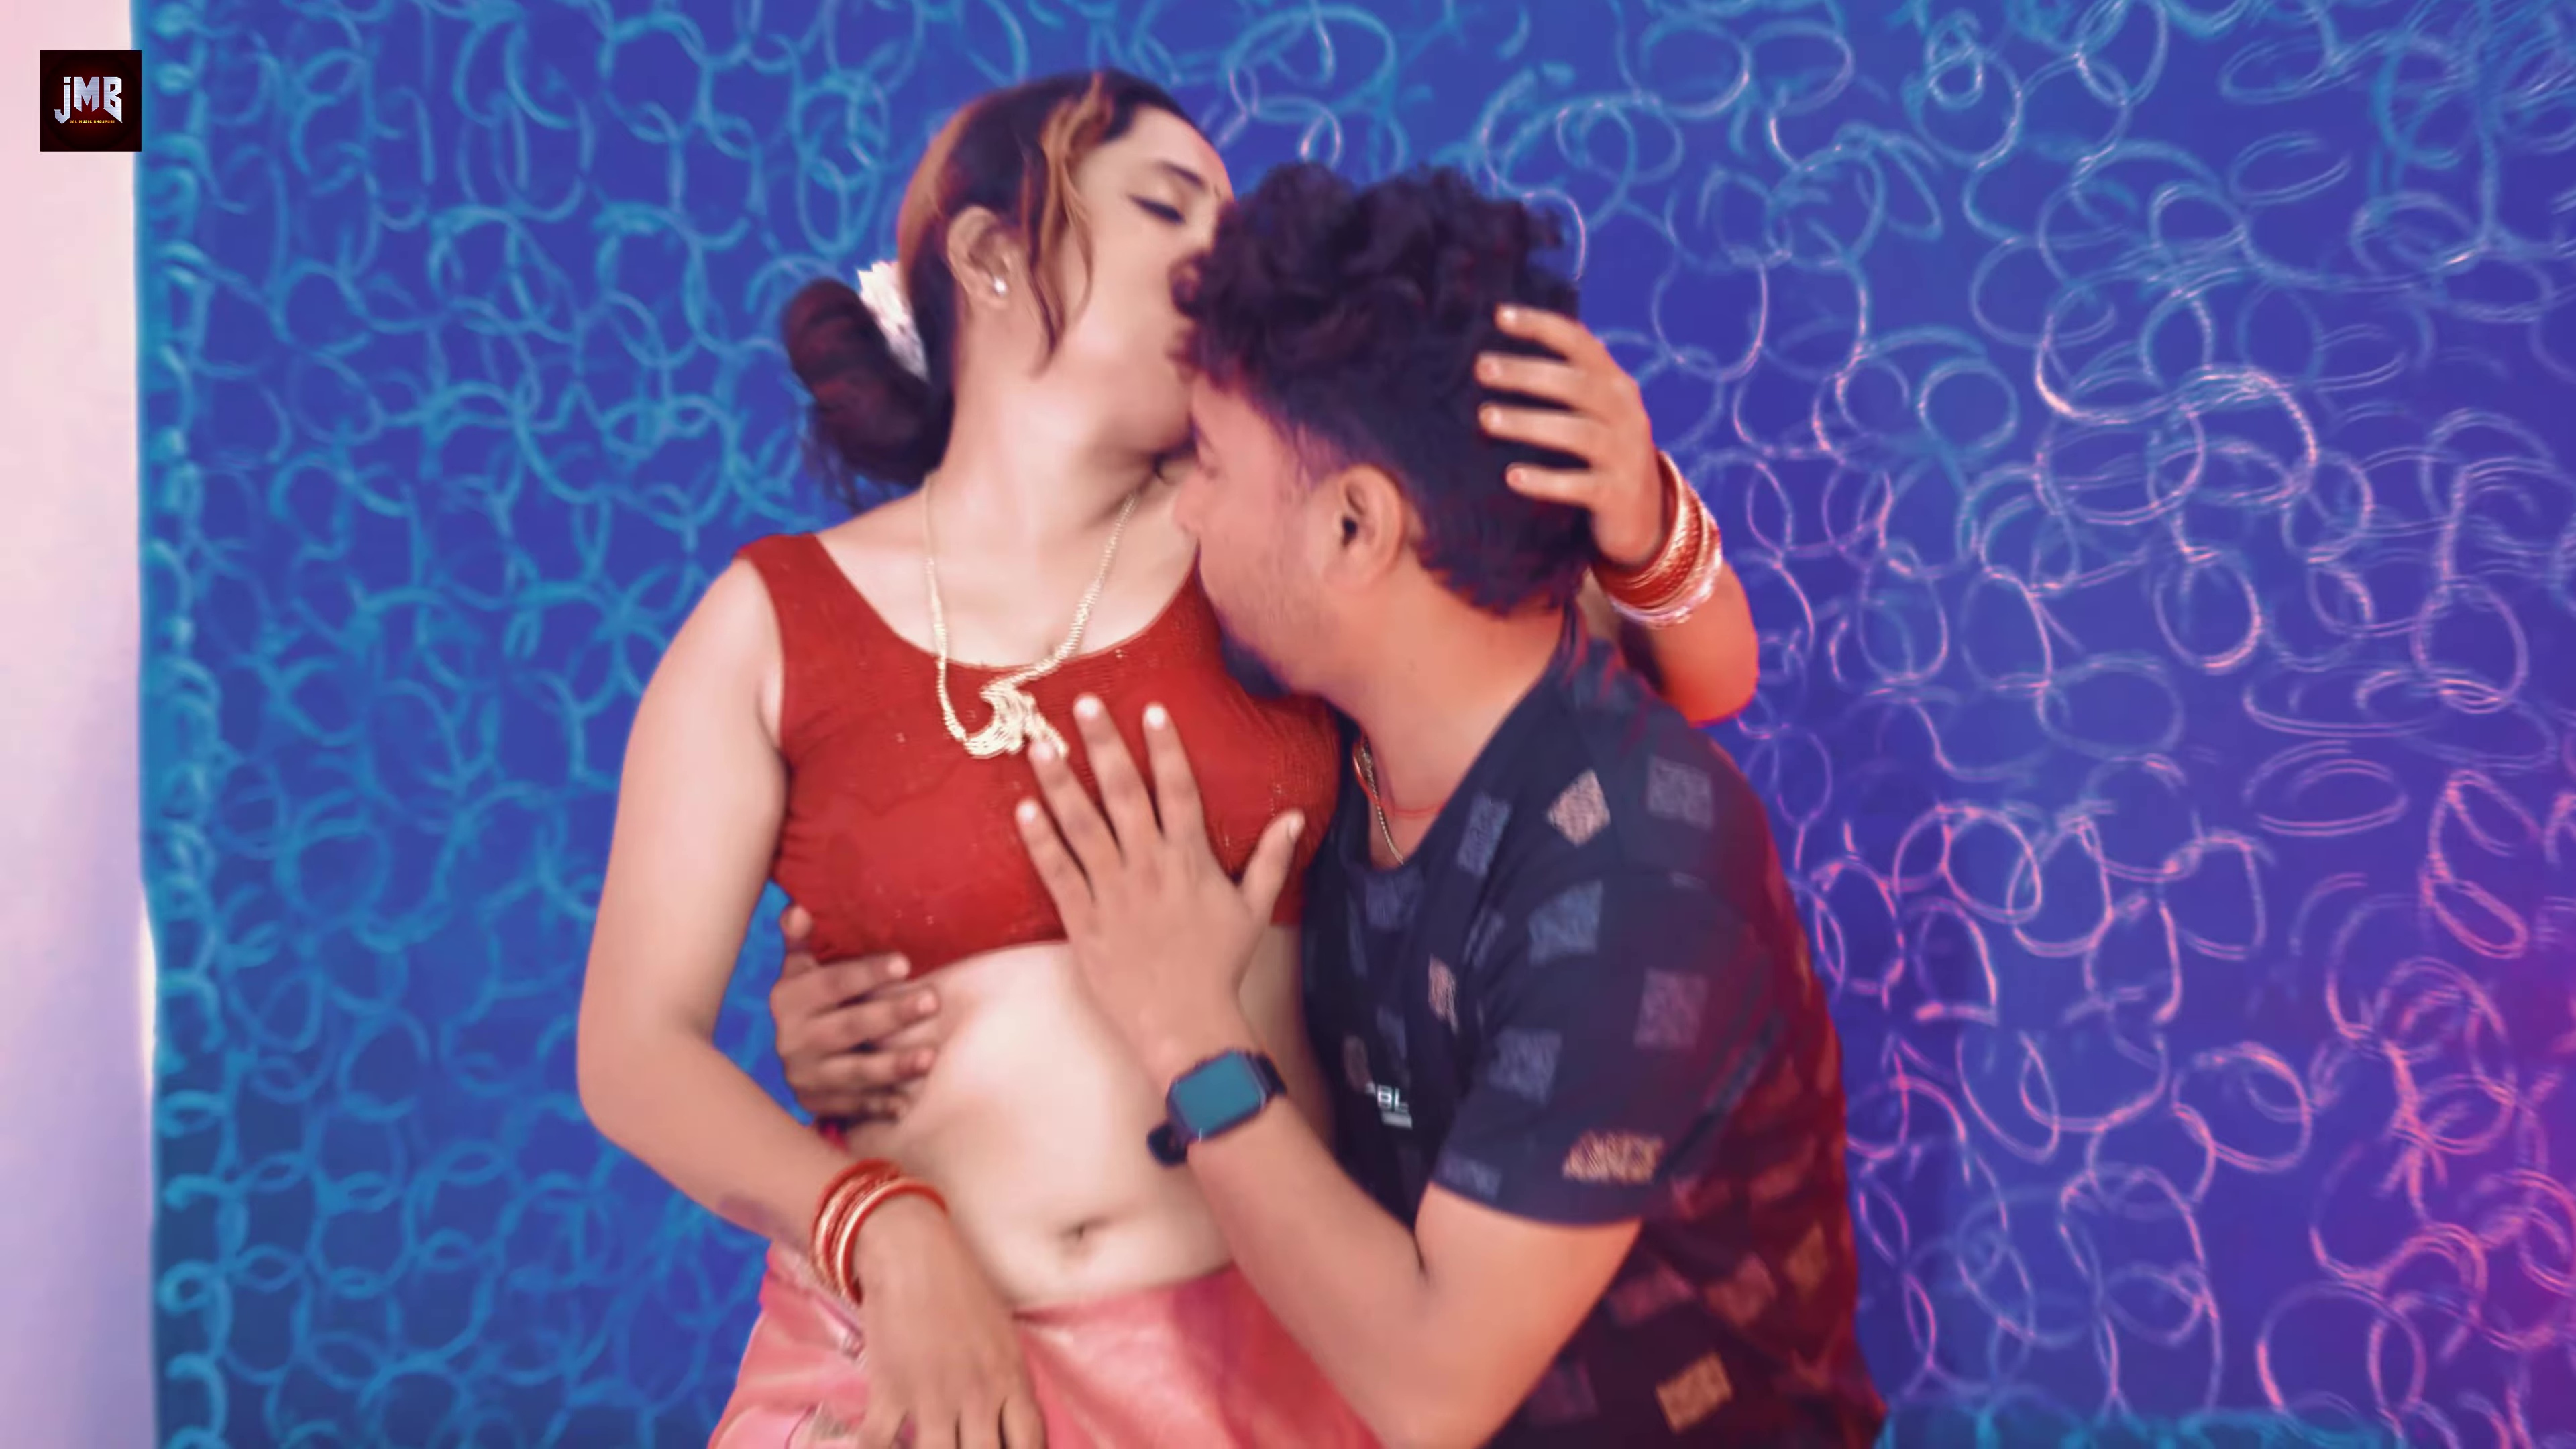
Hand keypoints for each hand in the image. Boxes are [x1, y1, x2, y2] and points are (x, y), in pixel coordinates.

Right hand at [771, 904, 943, 1121]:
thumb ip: (800, 940)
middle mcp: (792, 1040)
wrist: (790, 1057)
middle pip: (848, 1026)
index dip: (866, 973)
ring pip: (854, 1072)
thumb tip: (797, 908)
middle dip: (891, 1014)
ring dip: (893, 1065)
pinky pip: (854, 1107)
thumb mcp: (800, 970)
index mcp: (789, 1000)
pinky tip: (907, 1103)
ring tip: (930, 1057)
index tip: (904, 963)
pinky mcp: (818, 1104)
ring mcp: (805, 1076)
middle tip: (933, 1000)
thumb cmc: (809, 1000)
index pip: (830, 983)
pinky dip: (881, 1106)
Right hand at [852, 1197, 1046, 1448]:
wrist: (912, 1253)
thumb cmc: (962, 1288)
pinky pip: (879, 1444)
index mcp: (1010, 1379)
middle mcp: (977, 1395)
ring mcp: (933, 1397)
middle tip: (960, 1446)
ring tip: (929, 1444)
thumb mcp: (1002, 1336)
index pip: (1030, 1443)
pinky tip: (883, 1445)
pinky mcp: (889, 1391)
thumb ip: (1009, 1383)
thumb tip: (1013, 1424)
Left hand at [1012, 697, 1302, 1079]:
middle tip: (1083, 704)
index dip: (1165, 749)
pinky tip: (1023, 808)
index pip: (1178, 791)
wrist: (1186, 1024)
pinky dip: (1040, 841)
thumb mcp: (1254, 911)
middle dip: (1103, 746)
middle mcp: (1149, 867)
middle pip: (1123, 795)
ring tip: (1039, 745)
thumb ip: (1270, 860)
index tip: (1151, 710)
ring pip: (1081, 826)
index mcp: (1190, 861)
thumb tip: (1293, 817)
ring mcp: (1112, 892)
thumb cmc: (1220, 967)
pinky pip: (1057, 873)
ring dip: (1059, 782)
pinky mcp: (1083, 921)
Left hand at [1477, 304, 1667, 566]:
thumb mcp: (1592, 412)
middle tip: (1481, 367)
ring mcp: (1626, 454)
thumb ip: (1564, 383)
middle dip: (1527, 373)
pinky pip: (1581, 485)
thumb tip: (1495, 356)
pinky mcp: (1618, 494)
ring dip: (1529, 423)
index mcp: (1615, 384)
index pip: (1581, 344)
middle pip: (1576, 385)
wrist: (1645, 515)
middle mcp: (1626, 413)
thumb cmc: (1601, 453)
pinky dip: (1546, 480)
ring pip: (1578, 433)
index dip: (1543, 326)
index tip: (1499, 314)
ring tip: (1485, 418)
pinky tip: (1512, 476)